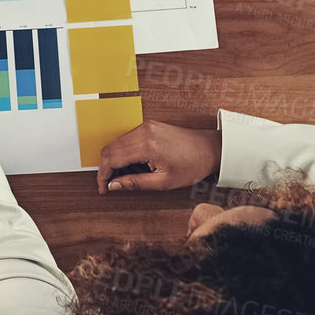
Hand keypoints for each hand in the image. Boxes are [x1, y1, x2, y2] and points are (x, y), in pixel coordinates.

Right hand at [96, 119, 221, 193]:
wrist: (210, 148)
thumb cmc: (192, 165)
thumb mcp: (163, 182)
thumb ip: (135, 183)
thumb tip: (114, 185)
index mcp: (145, 145)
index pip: (111, 158)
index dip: (103, 175)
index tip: (103, 188)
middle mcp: (142, 132)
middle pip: (110, 149)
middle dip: (107, 168)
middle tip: (112, 185)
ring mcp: (145, 127)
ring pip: (117, 143)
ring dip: (116, 161)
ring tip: (129, 177)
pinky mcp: (149, 126)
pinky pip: (128, 139)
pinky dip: (126, 153)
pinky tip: (137, 165)